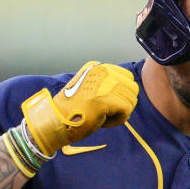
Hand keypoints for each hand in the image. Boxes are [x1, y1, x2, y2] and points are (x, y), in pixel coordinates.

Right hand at [21, 62, 138, 155]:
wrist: (56, 121)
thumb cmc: (72, 109)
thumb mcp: (89, 87)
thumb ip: (107, 85)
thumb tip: (129, 91)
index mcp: (98, 67)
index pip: (127, 77)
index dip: (122, 94)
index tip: (107, 103)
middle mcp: (103, 71)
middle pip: (132, 88)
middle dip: (123, 103)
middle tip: (107, 111)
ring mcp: (105, 84)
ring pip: (131, 100)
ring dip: (119, 112)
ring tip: (102, 116)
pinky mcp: (106, 100)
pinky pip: (126, 111)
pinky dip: (117, 120)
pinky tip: (102, 121)